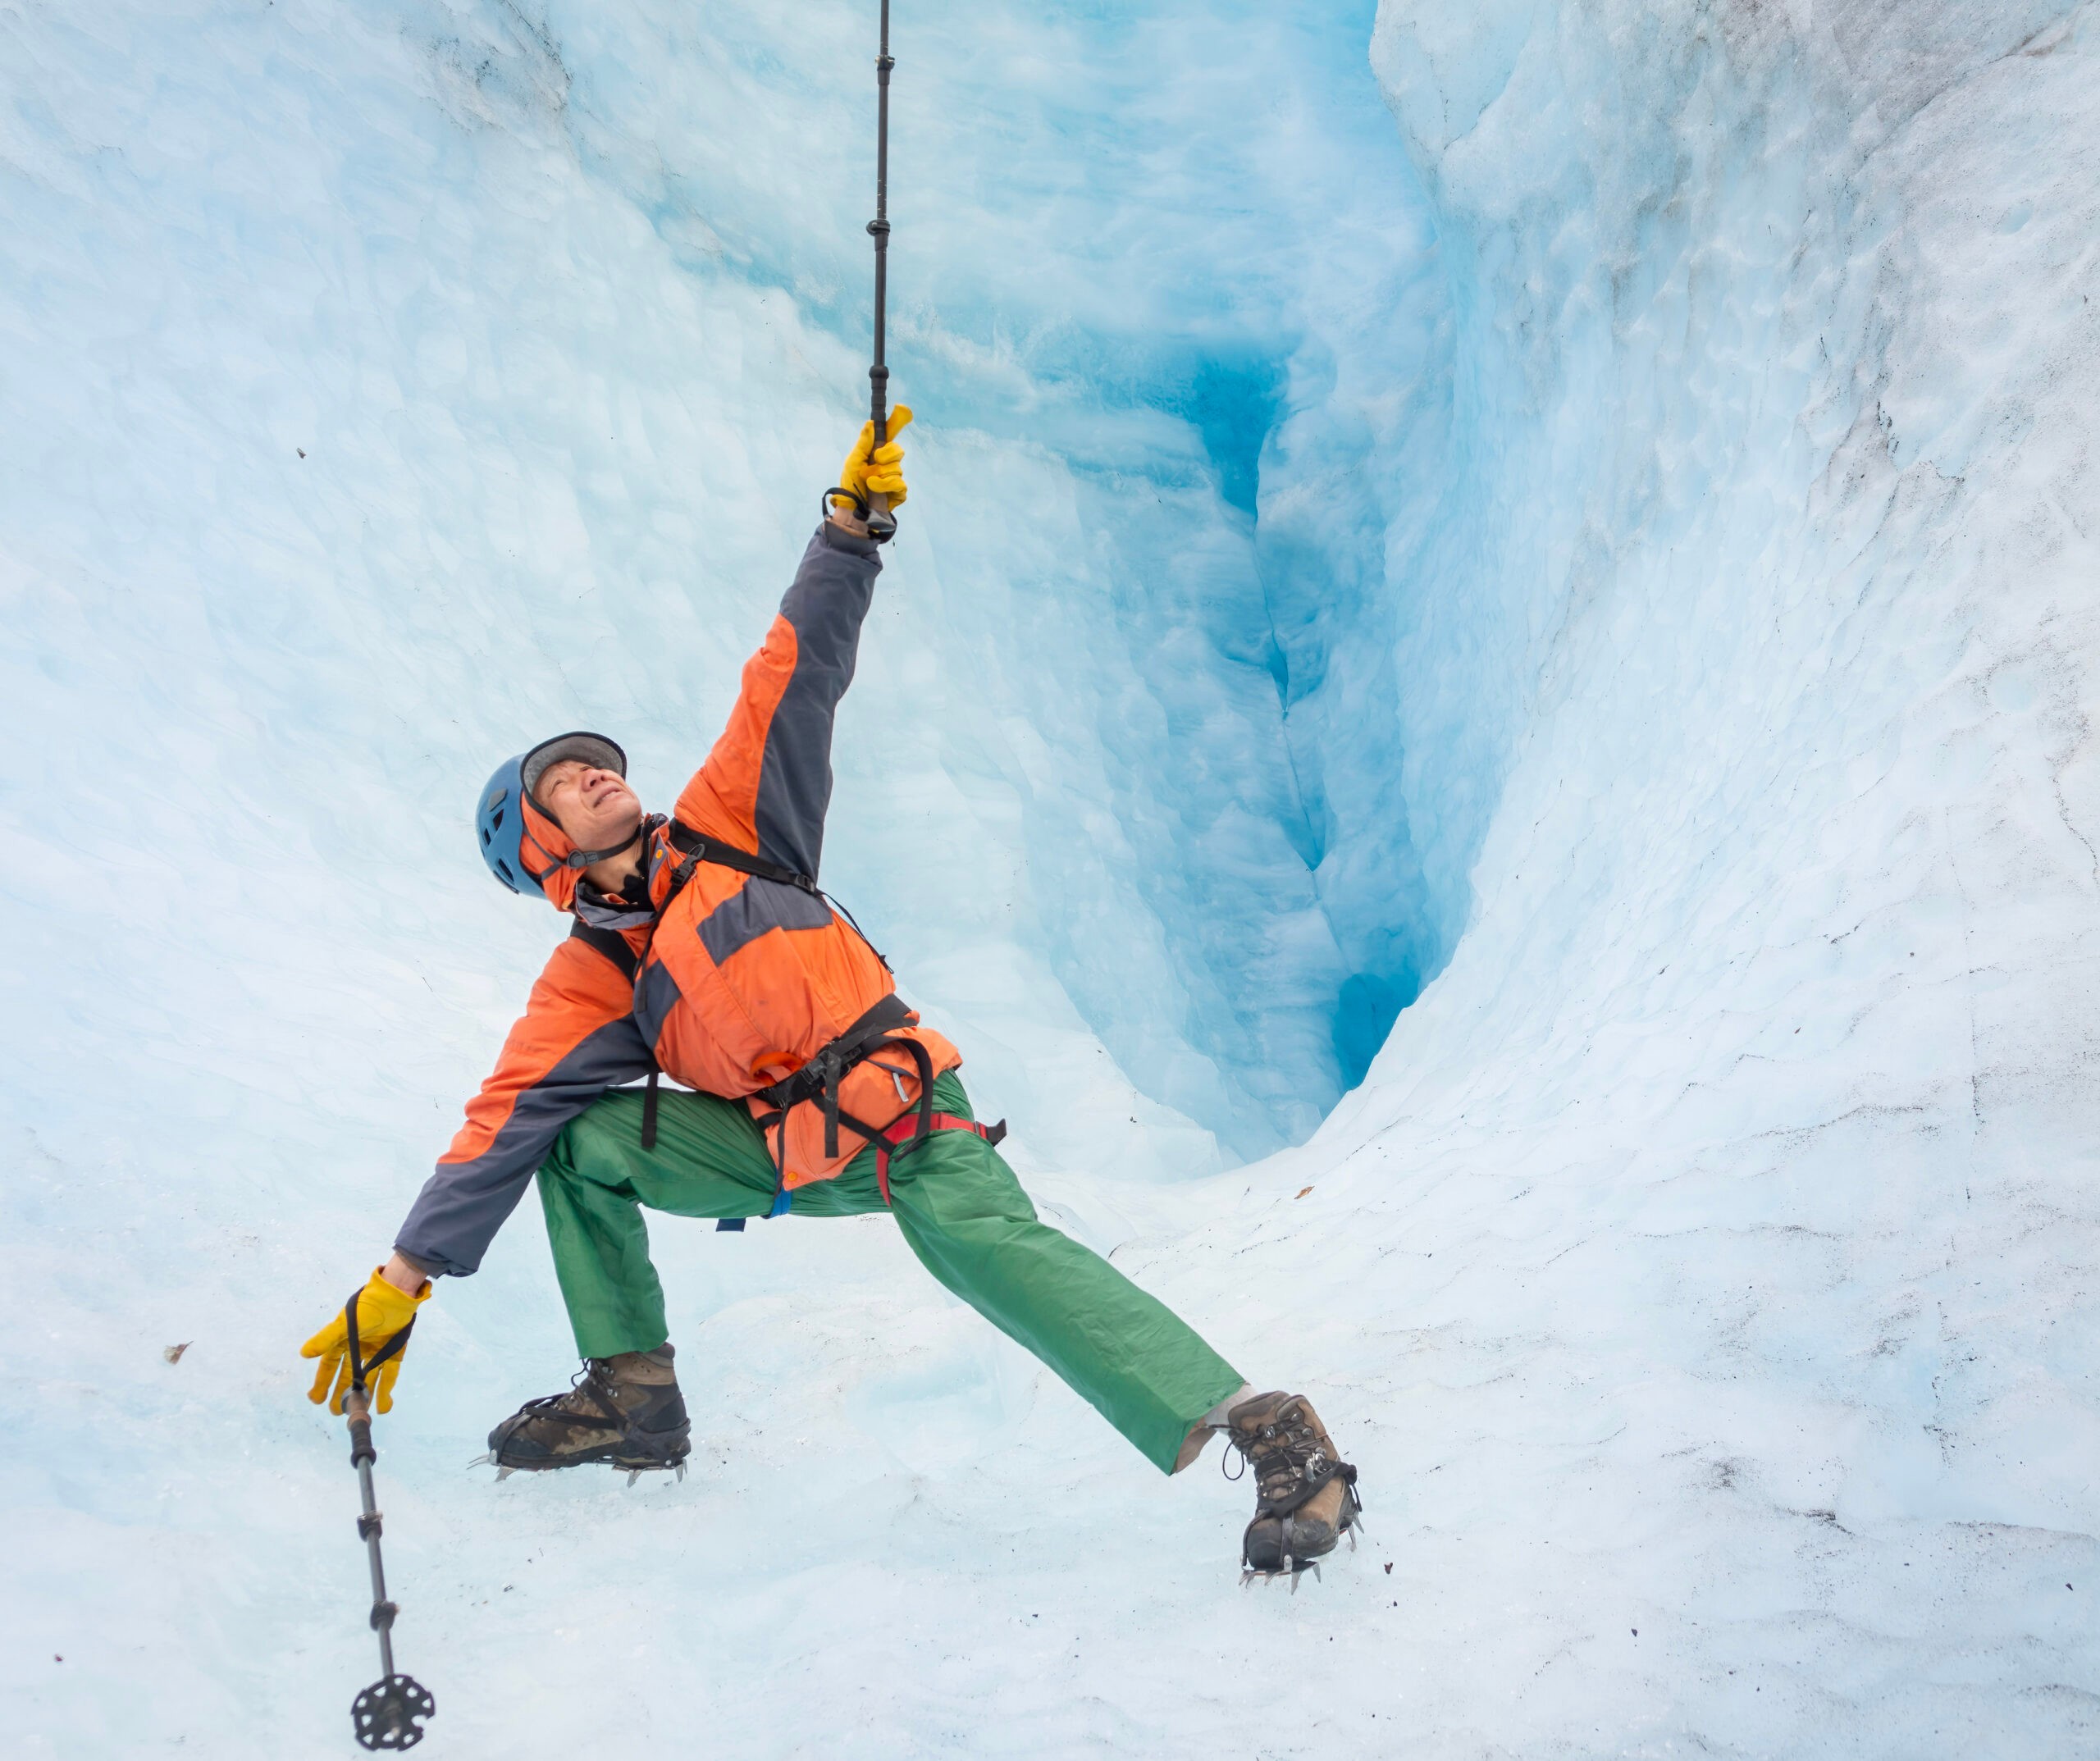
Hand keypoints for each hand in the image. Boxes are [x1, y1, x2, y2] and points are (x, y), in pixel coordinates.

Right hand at [301, 1267, 430, 1414]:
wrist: (397, 1296)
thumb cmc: (367, 1307)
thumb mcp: (344, 1323)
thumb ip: (326, 1339)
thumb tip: (304, 1353)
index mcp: (344, 1341)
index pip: (330, 1366)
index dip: (323, 1382)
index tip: (316, 1399)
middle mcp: (359, 1349)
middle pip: (348, 1376)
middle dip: (342, 1393)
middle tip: (336, 1411)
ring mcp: (377, 1352)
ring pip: (368, 1379)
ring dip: (363, 1395)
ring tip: (358, 1413)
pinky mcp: (394, 1354)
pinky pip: (388, 1375)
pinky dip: (385, 1391)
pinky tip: (382, 1408)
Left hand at [830, 403, 912, 513]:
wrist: (851, 508)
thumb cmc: (850, 484)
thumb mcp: (853, 461)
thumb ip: (863, 443)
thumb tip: (870, 423)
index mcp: (877, 451)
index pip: (890, 433)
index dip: (897, 421)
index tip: (902, 409)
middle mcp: (888, 462)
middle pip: (898, 450)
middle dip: (886, 454)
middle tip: (875, 459)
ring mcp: (894, 477)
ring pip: (896, 468)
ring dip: (880, 475)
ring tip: (869, 482)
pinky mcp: (899, 492)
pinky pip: (898, 483)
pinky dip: (884, 485)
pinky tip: (875, 489)